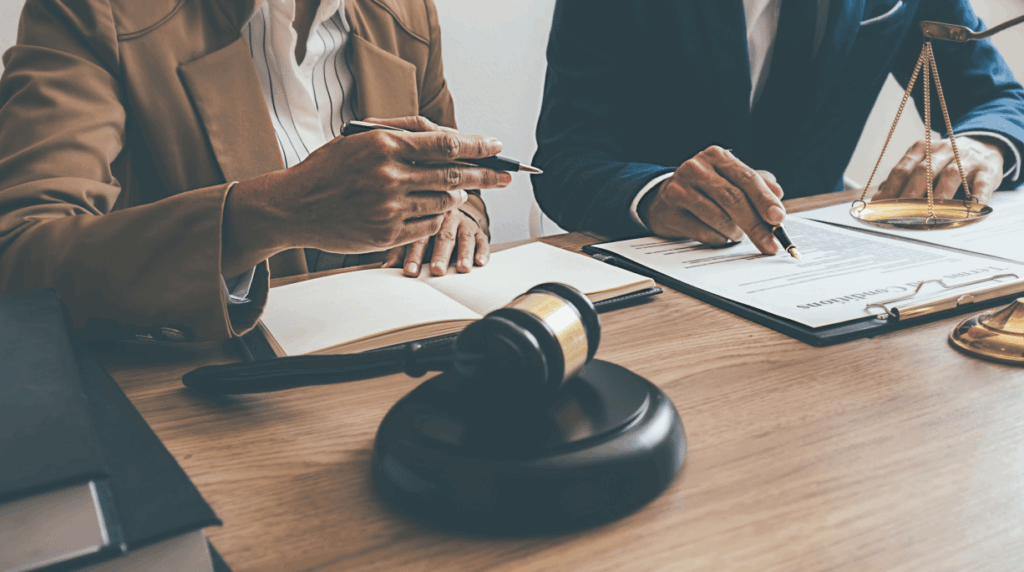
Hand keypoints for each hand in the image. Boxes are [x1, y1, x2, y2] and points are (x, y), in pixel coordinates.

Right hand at [222, 116, 509, 276]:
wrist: (293, 206)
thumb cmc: (329, 167)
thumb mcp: (360, 136)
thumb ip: (404, 130)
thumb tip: (448, 136)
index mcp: (384, 146)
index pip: (446, 144)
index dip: (478, 146)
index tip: (497, 147)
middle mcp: (389, 177)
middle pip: (453, 175)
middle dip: (486, 175)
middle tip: (507, 175)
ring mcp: (389, 209)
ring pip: (443, 201)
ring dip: (457, 195)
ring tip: (460, 189)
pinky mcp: (387, 235)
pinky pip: (429, 225)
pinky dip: (437, 215)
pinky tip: (433, 207)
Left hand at [381, 208, 488, 275]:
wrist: (450, 210)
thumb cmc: (426, 228)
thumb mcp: (410, 236)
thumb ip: (399, 252)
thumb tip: (384, 270)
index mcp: (424, 220)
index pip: (419, 238)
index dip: (414, 256)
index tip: (410, 272)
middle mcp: (445, 219)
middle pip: (443, 237)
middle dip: (441, 255)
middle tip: (438, 271)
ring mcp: (463, 223)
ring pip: (464, 237)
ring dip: (464, 253)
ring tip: (463, 268)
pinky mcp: (478, 230)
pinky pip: (482, 239)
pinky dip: (482, 251)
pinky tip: (480, 262)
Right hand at [638, 145, 785, 253]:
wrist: (662, 199)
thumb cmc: (704, 190)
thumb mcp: (730, 179)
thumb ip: (756, 184)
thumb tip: (777, 195)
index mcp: (716, 156)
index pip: (747, 178)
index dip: (765, 200)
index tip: (778, 218)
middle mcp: (696, 168)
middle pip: (733, 199)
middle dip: (756, 225)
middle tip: (770, 243)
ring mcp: (679, 190)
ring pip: (719, 218)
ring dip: (735, 233)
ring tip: (738, 234)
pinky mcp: (669, 212)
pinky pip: (703, 233)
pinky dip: (718, 239)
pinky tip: (720, 237)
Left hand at [874, 135, 1007, 202]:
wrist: (985, 146)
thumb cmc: (946, 162)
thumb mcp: (924, 163)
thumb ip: (904, 178)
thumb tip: (879, 197)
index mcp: (922, 149)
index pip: (902, 168)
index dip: (891, 188)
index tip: (881, 206)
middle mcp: (943, 151)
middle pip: (924, 171)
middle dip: (910, 193)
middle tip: (902, 212)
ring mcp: (966, 159)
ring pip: (950, 175)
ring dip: (939, 196)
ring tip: (931, 214)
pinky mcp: (988, 170)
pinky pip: (981, 184)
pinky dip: (976, 197)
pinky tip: (970, 209)